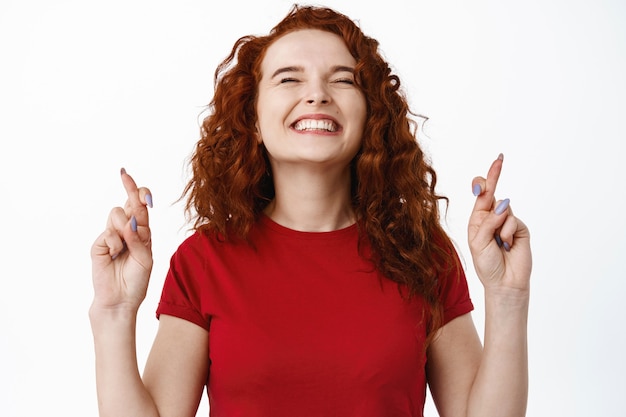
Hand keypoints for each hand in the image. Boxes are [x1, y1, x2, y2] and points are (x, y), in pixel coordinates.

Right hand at [90, 169, 153, 312]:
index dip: (140, 193)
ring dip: (124, 227)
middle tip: (125, 175)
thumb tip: (130, 221)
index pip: (141, 207)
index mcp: (142, 231)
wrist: (121, 299)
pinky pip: (109, 233)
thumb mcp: (146, 259)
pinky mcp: (99, 243)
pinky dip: (116, 243)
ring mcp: (112, 235)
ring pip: (116, 213)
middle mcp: (127, 229)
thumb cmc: (137, 279)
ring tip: (125, 248)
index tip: (141, 186)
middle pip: (128, 202)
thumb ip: (140, 240)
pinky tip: (115, 256)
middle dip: (129, 187)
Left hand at [468, 154, 531, 294]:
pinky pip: (513, 220)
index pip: (480, 197)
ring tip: (498, 243)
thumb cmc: (486, 264)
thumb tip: (503, 203)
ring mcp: (507, 222)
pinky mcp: (520, 228)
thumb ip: (487, 221)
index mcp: (477, 220)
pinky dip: (508, 232)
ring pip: (504, 209)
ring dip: (499, 224)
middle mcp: (492, 218)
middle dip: (495, 176)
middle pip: (494, 193)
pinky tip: (507, 245)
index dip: (482, 184)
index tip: (481, 174)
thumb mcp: (478, 242)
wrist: (504, 282)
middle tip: (499, 159)